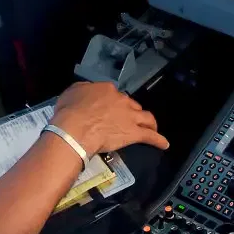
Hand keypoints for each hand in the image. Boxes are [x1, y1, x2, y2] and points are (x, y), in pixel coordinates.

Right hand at [50, 81, 168, 156]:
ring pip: (146, 117)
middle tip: (126, 120)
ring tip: (152, 127)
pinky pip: (150, 136)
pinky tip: (164, 144)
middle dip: (131, 111)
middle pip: (131, 105)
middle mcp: (121, 100)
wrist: (75, 129)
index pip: (114, 94)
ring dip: (150, 122)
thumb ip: (82, 91)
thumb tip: (86, 93)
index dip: (112, 102)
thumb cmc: (69, 112)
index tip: (109, 109)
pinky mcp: (133, 133)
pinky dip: (158, 140)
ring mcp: (129, 116)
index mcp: (106, 90)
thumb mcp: (71, 93)